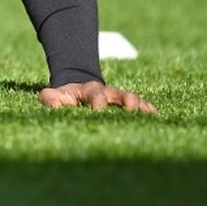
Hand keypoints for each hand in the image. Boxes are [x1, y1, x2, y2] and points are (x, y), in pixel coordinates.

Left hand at [38, 81, 155, 113]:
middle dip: (126, 100)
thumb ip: (50, 99)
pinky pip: (141, 106)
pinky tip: (156, 115)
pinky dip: (148, 110)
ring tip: (148, 113)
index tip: (99, 110)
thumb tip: (54, 105)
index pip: (95, 95)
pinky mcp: (127, 105)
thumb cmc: (64, 97)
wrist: (77, 90)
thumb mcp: (53, 96)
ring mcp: (119, 98)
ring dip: (140, 105)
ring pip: (132, 99)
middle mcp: (108, 92)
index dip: (98, 102)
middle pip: (119, 94)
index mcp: (89, 90)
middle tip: (131, 108)